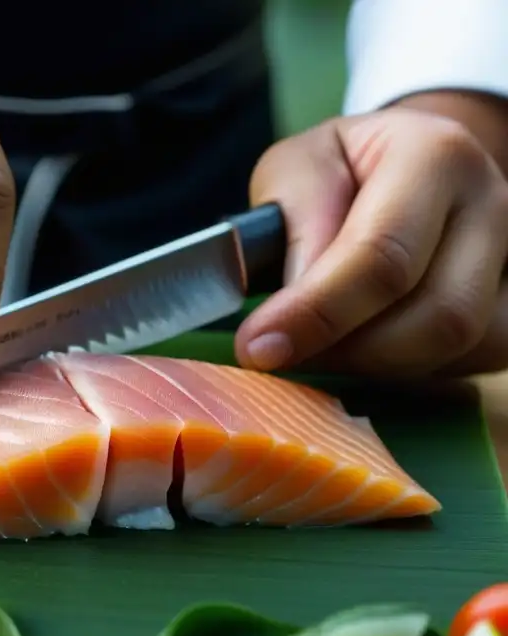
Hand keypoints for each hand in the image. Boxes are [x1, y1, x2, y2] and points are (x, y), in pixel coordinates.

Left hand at [236, 103, 507, 377]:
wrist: (401, 166)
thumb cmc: (340, 170)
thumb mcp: (296, 167)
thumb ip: (293, 223)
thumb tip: (292, 304)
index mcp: (435, 155)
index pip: (382, 255)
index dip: (316, 312)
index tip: (258, 347)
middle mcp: (491, 204)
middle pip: (436, 315)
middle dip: (347, 351)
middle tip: (280, 355)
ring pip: (455, 349)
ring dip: (372, 366)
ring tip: (316, 346)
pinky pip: (465, 366)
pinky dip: (403, 372)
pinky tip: (360, 349)